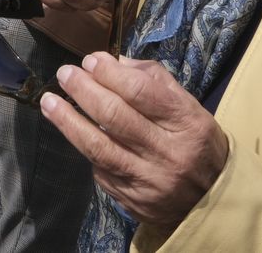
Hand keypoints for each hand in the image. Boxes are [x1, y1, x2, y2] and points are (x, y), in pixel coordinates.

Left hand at [42, 53, 227, 234]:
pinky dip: (86, 147)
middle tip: (65, 74)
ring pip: (99, 147)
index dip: (110, 73)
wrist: (212, 200)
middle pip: (115, 116)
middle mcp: (168, 153)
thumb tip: (114, 62)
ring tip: (49, 102)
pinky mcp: (132, 200)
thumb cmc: (196, 143)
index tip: (91, 61)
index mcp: (186, 123)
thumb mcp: (189, 106)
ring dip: (68, 121)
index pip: (141, 92)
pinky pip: (101, 170)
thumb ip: (154, 80)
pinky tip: (73, 132)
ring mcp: (149, 180)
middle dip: (84, 90)